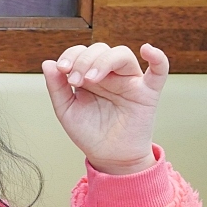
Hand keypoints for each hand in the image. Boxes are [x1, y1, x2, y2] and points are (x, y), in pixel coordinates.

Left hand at [41, 43, 168, 174]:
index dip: (71, 54)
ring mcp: (129, 81)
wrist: (108, 157)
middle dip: (84, 60)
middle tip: (75, 79)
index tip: (62, 69)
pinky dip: (158, 58)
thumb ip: (56, 87)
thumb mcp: (66, 110)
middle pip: (100, 49)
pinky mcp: (147, 93)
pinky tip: (147, 50)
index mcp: (90, 75)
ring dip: (103, 61)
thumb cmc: (89, 133)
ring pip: (122, 54)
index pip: (82, 52)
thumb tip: (48, 63)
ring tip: (90, 79)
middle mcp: (110, 74)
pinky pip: (159, 71)